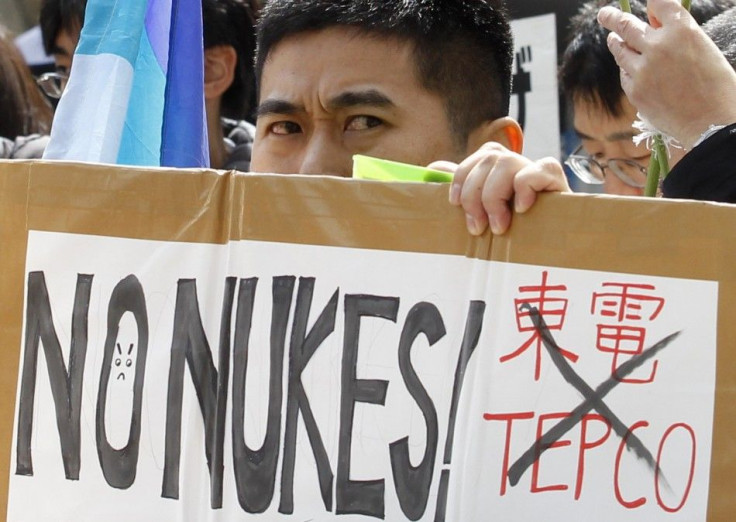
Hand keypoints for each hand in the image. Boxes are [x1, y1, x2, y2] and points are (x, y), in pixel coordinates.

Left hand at [430, 142, 569, 235]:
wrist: (556, 243)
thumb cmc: (517, 230)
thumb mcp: (487, 212)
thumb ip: (464, 189)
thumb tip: (432, 169)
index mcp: (499, 168)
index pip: (476, 157)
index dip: (461, 178)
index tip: (454, 204)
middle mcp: (517, 164)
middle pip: (488, 158)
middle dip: (475, 195)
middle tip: (477, 227)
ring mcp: (537, 169)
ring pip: (506, 162)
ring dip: (495, 196)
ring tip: (499, 226)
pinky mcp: (556, 179)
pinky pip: (538, 169)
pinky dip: (525, 188)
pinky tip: (522, 210)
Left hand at [598, 0, 735, 148]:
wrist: (711, 123)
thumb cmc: (717, 86)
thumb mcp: (704, 49)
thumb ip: (679, 35)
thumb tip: (655, 27)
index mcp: (682, 29)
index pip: (658, 3)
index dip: (652, 5)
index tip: (648, 8)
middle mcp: (658, 45)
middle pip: (627, 24)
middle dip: (612, 18)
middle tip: (604, 15)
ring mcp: (643, 69)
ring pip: (620, 49)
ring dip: (616, 42)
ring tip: (613, 38)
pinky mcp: (635, 90)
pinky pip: (625, 74)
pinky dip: (627, 70)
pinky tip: (631, 70)